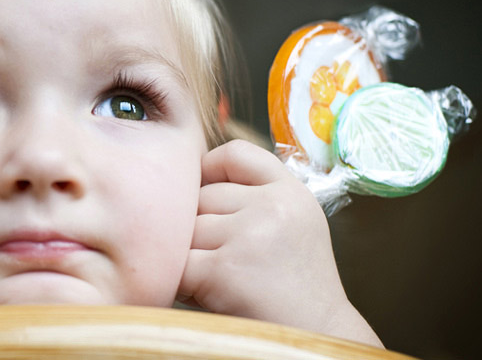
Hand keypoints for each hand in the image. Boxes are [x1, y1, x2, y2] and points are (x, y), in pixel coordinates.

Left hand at [178, 140, 381, 346]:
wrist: (315, 337)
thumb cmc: (294, 288)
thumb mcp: (291, 226)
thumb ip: (254, 198)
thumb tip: (192, 178)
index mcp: (291, 193)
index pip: (235, 154)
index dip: (208, 169)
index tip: (203, 193)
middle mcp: (273, 207)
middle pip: (201, 196)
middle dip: (200, 228)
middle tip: (222, 259)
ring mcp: (248, 235)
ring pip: (186, 229)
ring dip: (190, 256)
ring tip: (219, 279)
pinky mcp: (223, 268)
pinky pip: (177, 263)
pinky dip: (181, 281)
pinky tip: (204, 294)